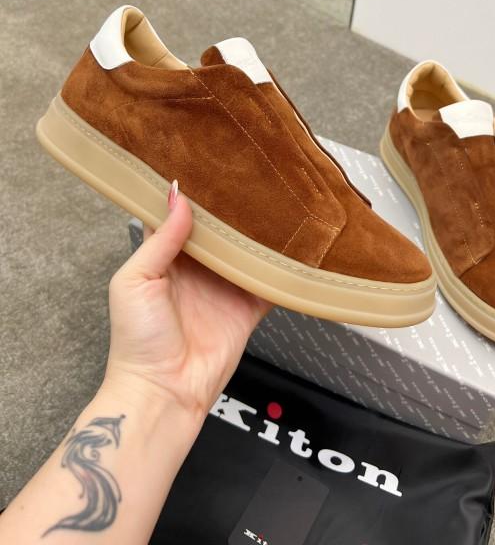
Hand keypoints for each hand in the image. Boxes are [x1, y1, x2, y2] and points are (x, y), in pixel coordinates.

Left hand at [103, 182, 270, 427]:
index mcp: (166, 258)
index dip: (194, 195)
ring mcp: (225, 288)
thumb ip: (160, 240)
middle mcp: (198, 269)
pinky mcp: (248, 309)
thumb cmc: (137, 339)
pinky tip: (297, 248)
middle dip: (233, 210)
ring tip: (278, 201)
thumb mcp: (135, 281)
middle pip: (220, 232)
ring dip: (259, 235)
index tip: (210, 165)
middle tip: (253, 175)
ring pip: (247, 253)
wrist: (164, 392)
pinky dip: (282, 270)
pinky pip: (269, 284)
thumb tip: (179, 196)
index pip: (182, 218)